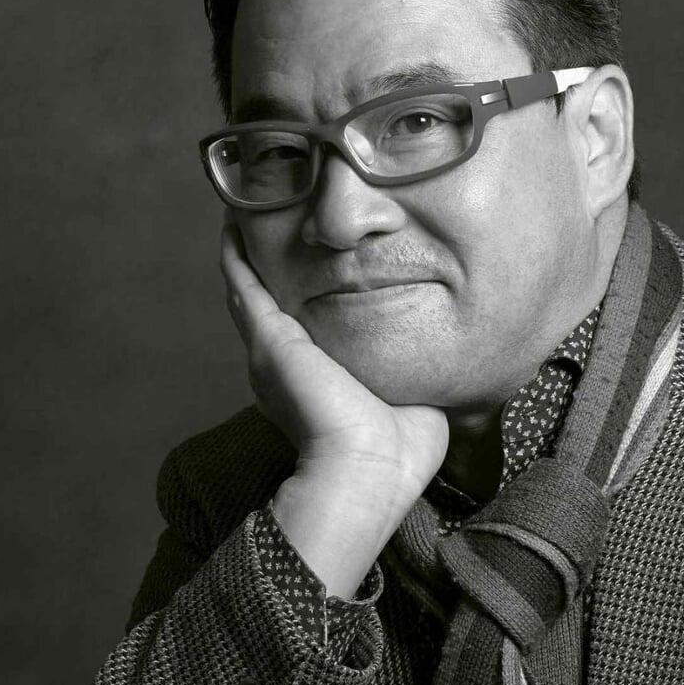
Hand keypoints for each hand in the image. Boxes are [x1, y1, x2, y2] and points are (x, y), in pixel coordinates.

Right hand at [220, 218, 448, 594]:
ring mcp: (271, 349)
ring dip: (246, 251)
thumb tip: (448, 360)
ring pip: (248, 287)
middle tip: (269, 222)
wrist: (369, 472)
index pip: (302, 327)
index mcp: (313, 380)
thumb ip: (419, 371)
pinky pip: (242, 282)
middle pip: (268, 301)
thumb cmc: (397, 453)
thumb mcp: (413, 398)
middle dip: (268, 262)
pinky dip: (236, 253)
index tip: (309, 262)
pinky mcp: (268, 339)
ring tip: (246, 213)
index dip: (300, 293)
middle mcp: (283, 365)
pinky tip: (234, 223)